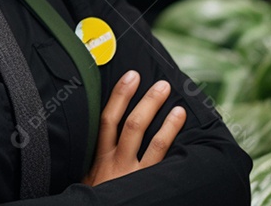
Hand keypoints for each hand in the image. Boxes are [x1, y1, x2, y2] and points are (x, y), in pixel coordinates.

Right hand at [81, 71, 186, 186]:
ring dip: (164, 120)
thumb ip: (95, 160)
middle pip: (131, 124)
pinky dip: (172, 142)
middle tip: (160, 85)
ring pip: (150, 140)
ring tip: (177, 104)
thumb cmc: (94, 199)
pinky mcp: (148, 186)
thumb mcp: (88, 179)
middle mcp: (115, 163)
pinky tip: (182, 133)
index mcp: (99, 158)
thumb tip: (106, 136)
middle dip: (146, 101)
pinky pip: (163, 161)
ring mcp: (133, 175)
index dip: (120, 95)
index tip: (131, 76)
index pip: (108, 119)